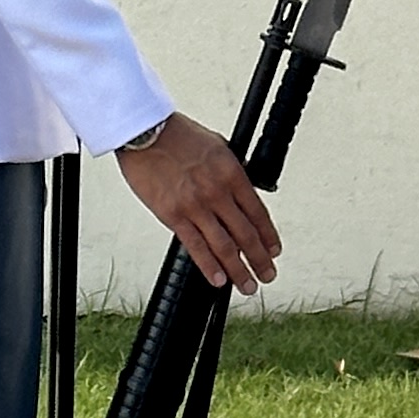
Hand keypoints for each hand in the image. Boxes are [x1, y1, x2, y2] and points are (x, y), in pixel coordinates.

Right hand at [118, 114, 280, 292]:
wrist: (144, 132)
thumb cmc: (177, 135)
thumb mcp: (217, 146)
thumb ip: (230, 171)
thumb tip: (241, 190)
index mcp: (232, 174)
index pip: (259, 213)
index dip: (269, 237)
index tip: (274, 251)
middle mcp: (218, 192)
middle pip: (246, 235)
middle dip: (260, 260)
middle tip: (267, 275)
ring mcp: (195, 206)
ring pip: (225, 246)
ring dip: (239, 270)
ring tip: (247, 285)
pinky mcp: (172, 215)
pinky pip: (195, 246)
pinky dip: (209, 266)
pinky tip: (218, 280)